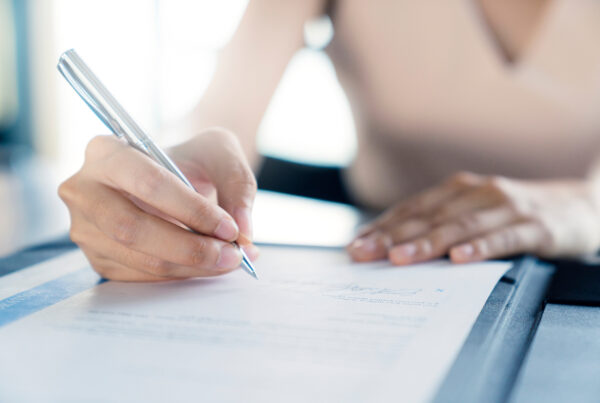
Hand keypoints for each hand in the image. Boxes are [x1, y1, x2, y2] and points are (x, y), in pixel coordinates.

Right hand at [59, 128, 258, 280]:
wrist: (175, 174)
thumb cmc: (194, 157)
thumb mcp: (221, 152)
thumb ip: (237, 185)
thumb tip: (243, 231)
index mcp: (107, 150)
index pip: (147, 183)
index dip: (192, 210)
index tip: (229, 228)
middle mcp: (84, 189)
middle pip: (132, 228)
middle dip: (189, 247)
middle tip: (232, 255)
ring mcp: (86, 227)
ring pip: (138, 257)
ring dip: (190, 266)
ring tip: (228, 260)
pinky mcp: (99, 256)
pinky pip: (140, 276)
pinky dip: (180, 275)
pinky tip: (207, 265)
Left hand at [347, 172, 599, 264]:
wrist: (582, 205)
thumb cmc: (516, 213)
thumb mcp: (476, 213)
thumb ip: (442, 225)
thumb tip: (395, 249)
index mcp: (459, 190)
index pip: (412, 209)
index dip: (383, 226)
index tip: (356, 245)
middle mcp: (478, 192)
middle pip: (429, 216)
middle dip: (392, 236)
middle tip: (364, 253)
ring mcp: (507, 207)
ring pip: (460, 226)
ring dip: (427, 242)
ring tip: (400, 258)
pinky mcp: (535, 226)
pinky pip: (504, 238)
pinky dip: (480, 248)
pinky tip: (459, 259)